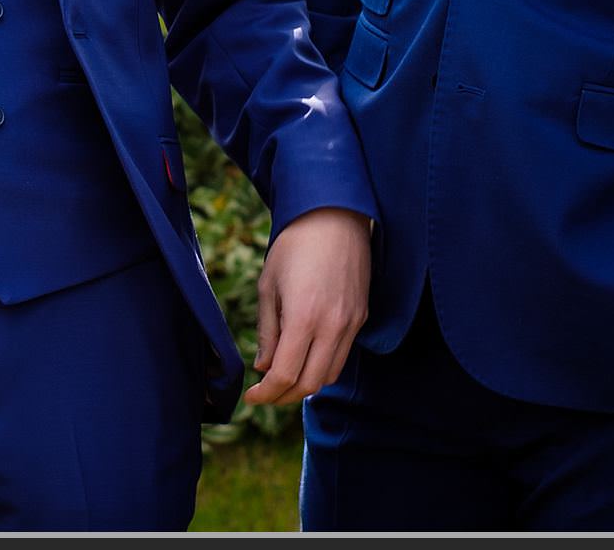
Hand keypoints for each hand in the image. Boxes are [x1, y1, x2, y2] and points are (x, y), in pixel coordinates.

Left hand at [243, 206, 370, 405]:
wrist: (333, 216)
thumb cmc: (294, 246)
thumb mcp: (269, 286)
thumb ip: (267, 331)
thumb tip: (264, 367)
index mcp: (304, 317)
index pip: (286, 375)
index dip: (266, 394)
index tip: (251, 397)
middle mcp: (333, 326)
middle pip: (310, 383)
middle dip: (284, 396)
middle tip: (265, 393)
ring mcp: (352, 323)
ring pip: (329, 375)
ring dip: (305, 384)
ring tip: (282, 378)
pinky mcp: (362, 317)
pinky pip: (343, 356)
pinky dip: (322, 367)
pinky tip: (305, 358)